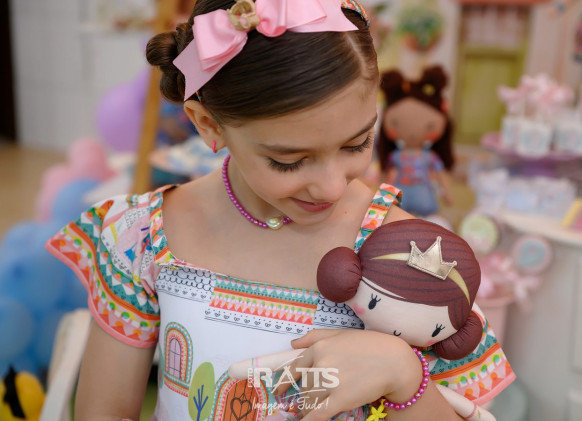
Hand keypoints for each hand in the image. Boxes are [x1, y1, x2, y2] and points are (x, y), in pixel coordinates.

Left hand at [273, 329, 422, 420]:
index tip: (278, 391)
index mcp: (319, 347)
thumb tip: (293, 343)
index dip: (284, 381)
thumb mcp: (340, 334)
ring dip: (309, 408)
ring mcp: (330, 382)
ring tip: (310, 411)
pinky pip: (318, 414)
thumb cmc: (369, 345)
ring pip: (311, 400)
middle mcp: (321, 364)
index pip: (295, 367)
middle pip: (306, 386)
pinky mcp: (341, 399)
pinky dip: (309, 420)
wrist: (394, 361)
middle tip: (308, 401)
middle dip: (307, 394)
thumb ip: (314, 337)